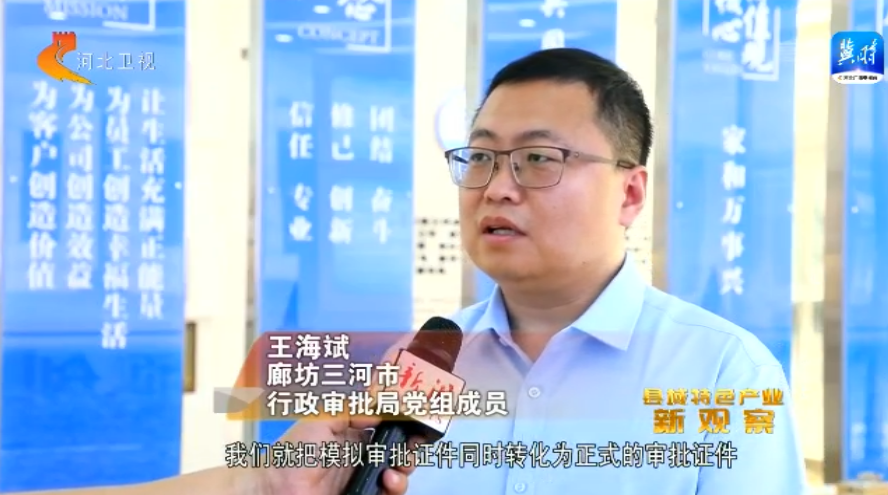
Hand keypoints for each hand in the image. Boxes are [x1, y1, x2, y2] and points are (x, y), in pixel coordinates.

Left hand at [258, 415, 417, 494]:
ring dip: (404, 469)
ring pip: (398, 473)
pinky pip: (388, 493)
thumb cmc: (295, 451)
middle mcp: (362, 455)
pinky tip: (388, 482)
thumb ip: (353, 410)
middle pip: (399, 449)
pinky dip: (396, 488)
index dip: (404, 422)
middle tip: (412, 447)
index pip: (388, 425)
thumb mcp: (321, 419)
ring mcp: (364, 479)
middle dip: (411, 447)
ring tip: (394, 471)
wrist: (276, 490)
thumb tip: (381, 408)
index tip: (418, 418)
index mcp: (354, 433)